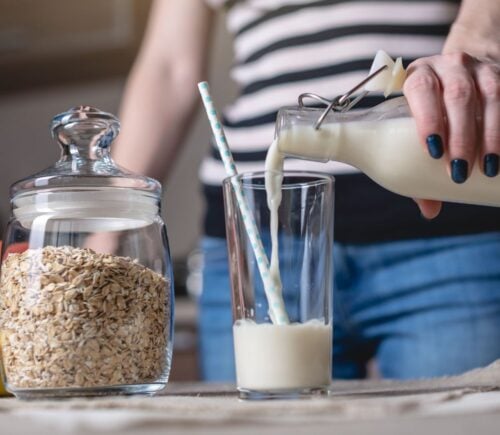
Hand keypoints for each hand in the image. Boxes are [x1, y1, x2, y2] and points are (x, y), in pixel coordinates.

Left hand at [403, 53, 499, 218]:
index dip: (427, 118)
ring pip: (490, 96)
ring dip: (491, 134)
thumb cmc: (430, 111)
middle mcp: (450, 66)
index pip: (421, 90)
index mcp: (419, 75)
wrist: (460, 75)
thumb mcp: (416, 129)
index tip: (433, 151)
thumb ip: (417, 165)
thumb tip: (429, 210)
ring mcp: (481, 68)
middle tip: (459, 171)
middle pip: (457, 97)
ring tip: (488, 167)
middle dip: (461, 137)